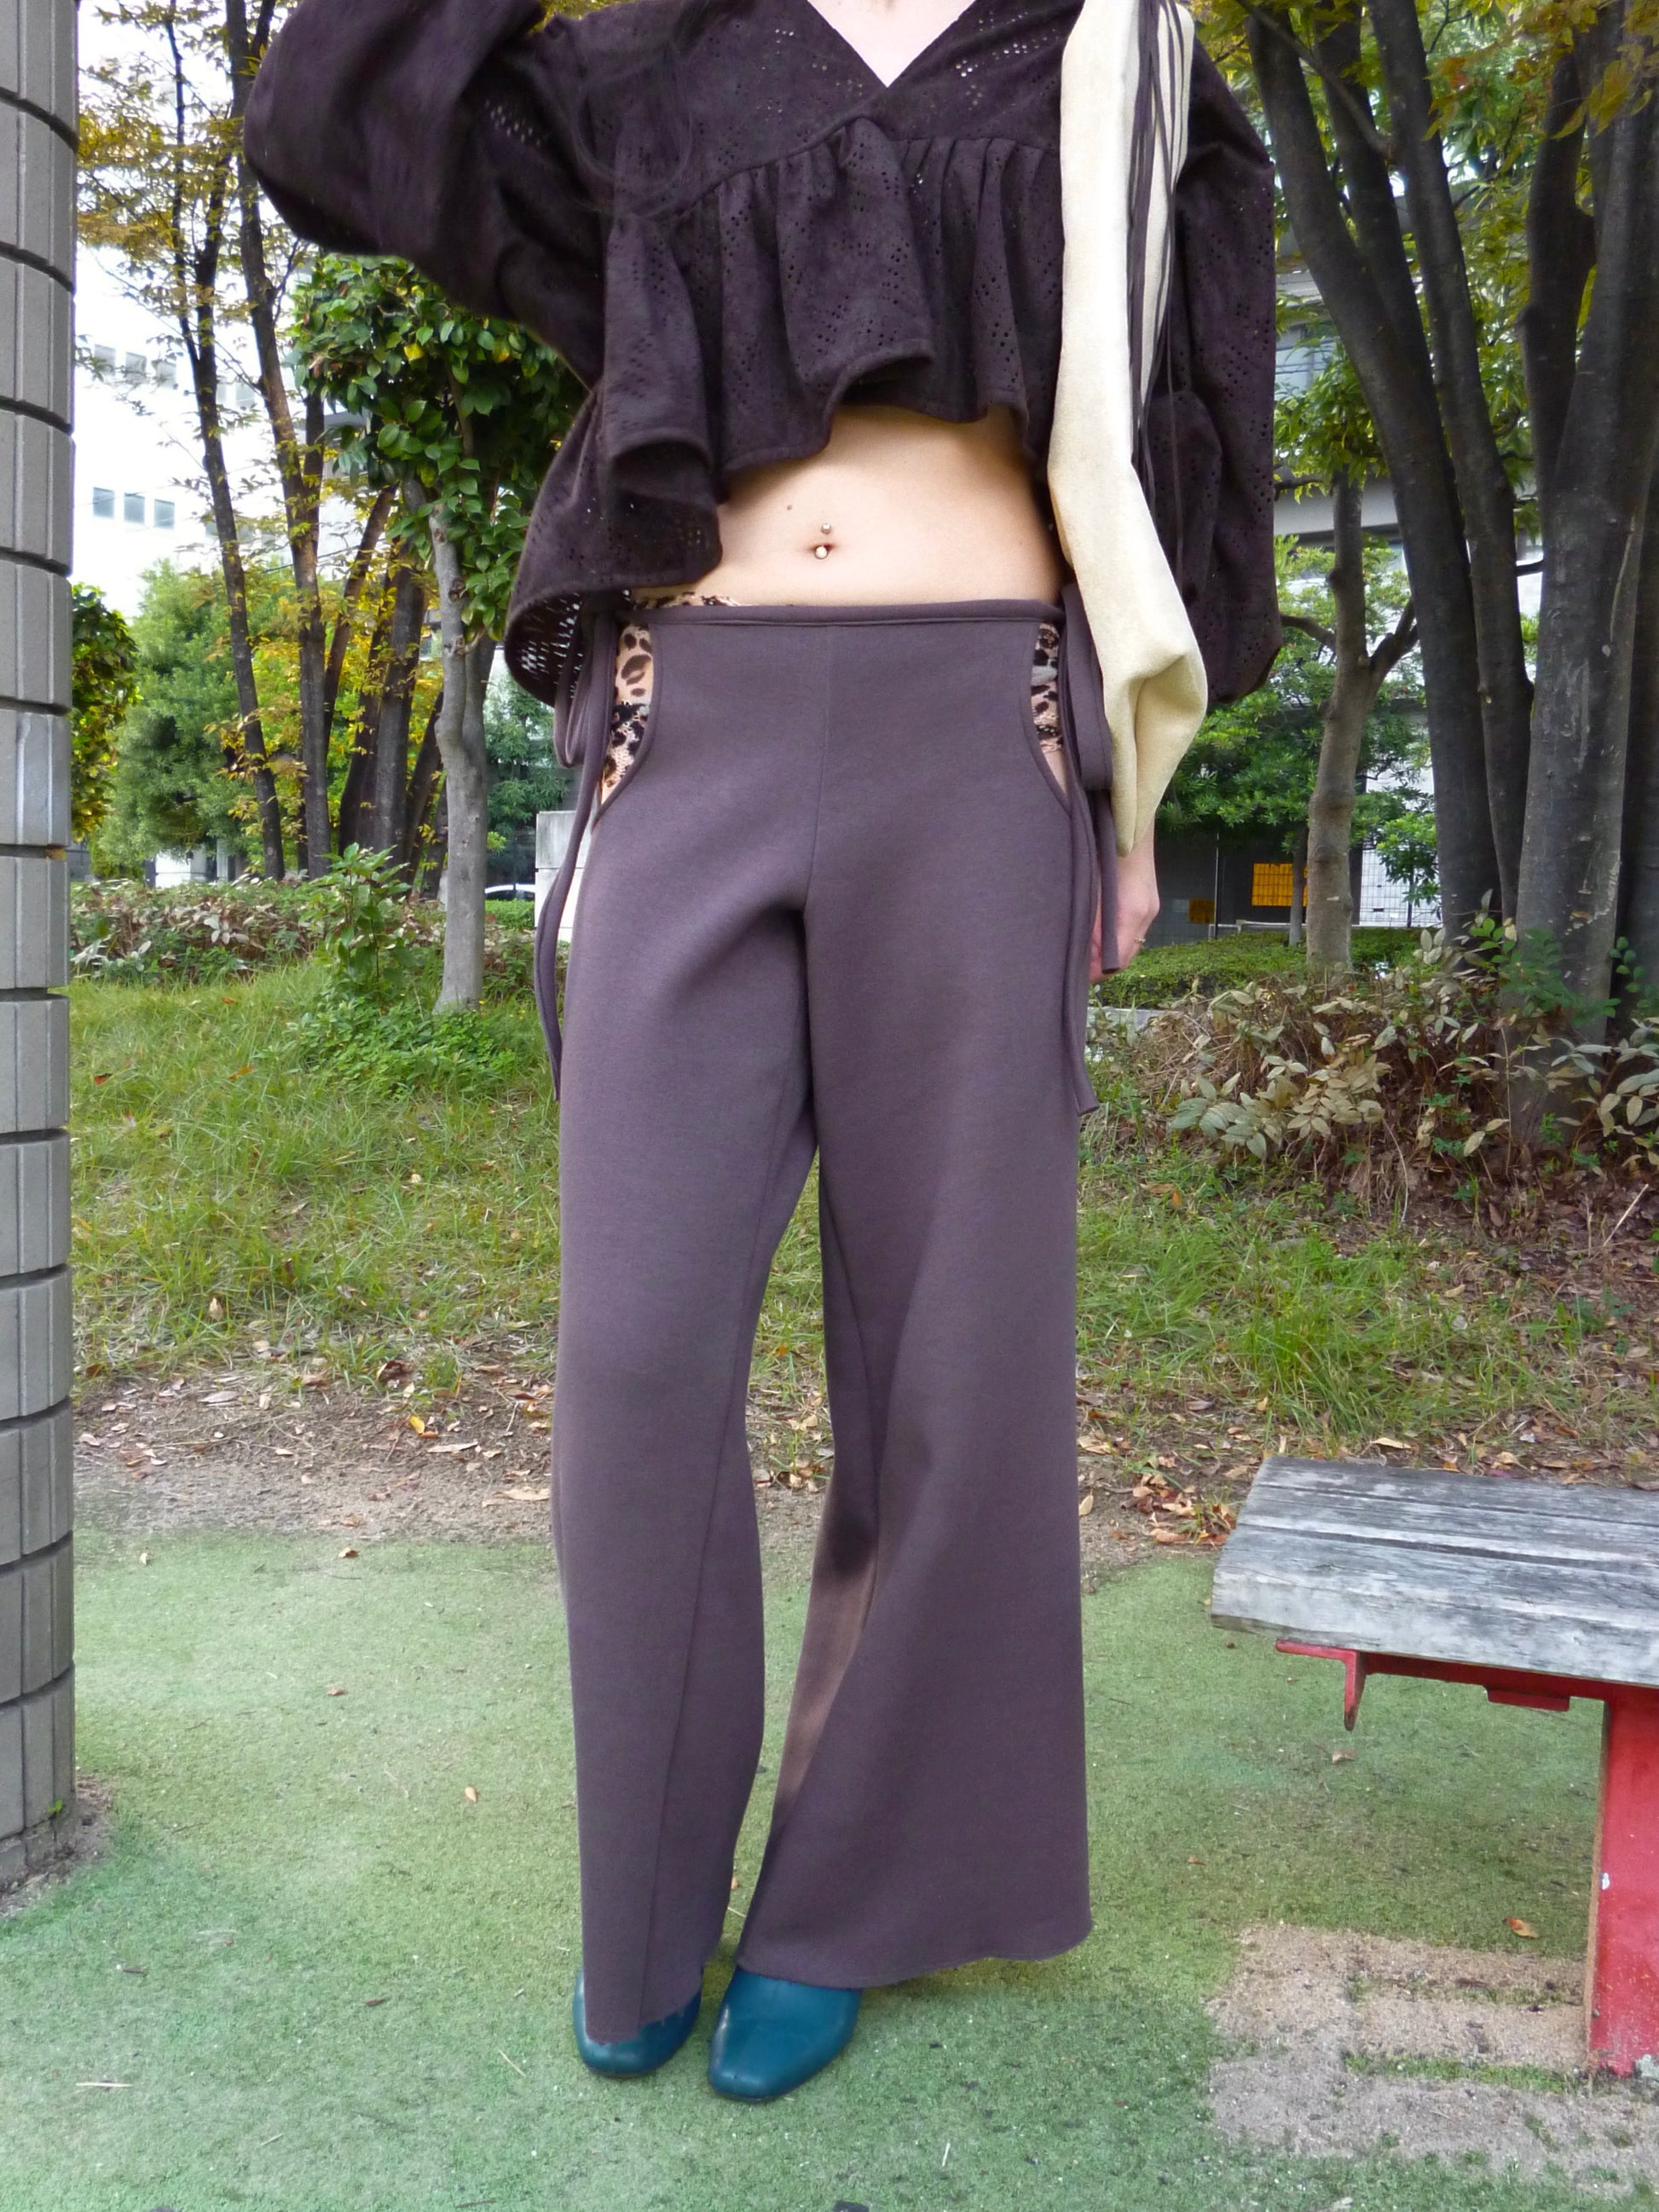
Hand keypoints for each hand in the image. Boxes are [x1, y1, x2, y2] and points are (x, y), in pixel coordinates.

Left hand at [1089, 822, 1158, 977]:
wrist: (1128, 822)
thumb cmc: (1103, 850)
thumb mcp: (1090, 889)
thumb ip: (1088, 921)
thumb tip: (1082, 952)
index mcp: (1132, 912)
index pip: (1117, 960)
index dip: (1096, 972)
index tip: (1076, 974)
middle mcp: (1146, 914)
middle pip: (1125, 956)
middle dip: (1101, 964)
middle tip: (1076, 964)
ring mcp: (1150, 908)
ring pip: (1129, 944)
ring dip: (1108, 951)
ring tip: (1085, 949)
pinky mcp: (1148, 903)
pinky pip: (1132, 931)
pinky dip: (1116, 937)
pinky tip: (1098, 932)